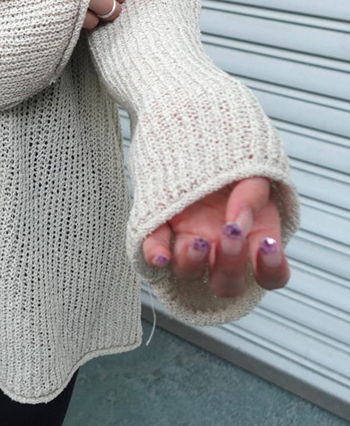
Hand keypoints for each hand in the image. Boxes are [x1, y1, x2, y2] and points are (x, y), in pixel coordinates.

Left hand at [141, 176, 290, 297]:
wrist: (199, 142)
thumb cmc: (232, 164)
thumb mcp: (252, 173)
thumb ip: (252, 197)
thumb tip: (239, 222)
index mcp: (251, 238)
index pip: (270, 275)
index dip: (271, 268)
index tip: (266, 243)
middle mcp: (220, 249)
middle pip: (227, 284)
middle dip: (230, 266)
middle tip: (230, 234)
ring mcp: (189, 241)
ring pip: (189, 273)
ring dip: (193, 264)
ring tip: (198, 241)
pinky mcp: (161, 228)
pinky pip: (153, 250)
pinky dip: (155, 256)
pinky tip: (160, 255)